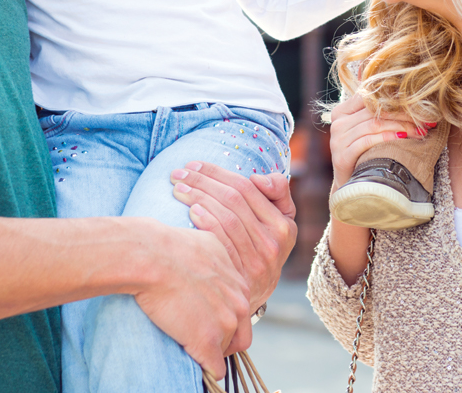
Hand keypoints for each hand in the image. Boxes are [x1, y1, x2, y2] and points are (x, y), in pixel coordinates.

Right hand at [132, 220, 250, 376]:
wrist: (153, 257)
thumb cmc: (170, 246)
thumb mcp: (208, 246)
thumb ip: (218, 263)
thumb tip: (209, 268)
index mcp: (239, 283)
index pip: (240, 313)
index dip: (223, 319)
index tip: (205, 319)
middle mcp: (238, 304)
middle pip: (239, 335)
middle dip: (222, 340)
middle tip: (198, 337)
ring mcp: (224, 324)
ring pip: (224, 351)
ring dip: (208, 351)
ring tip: (186, 343)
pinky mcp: (207, 342)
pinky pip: (215, 369)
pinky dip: (205, 370)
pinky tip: (191, 361)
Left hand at [170, 161, 296, 326]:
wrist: (250, 297)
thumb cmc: (259, 249)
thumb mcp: (278, 223)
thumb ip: (276, 194)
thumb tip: (257, 178)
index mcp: (284, 224)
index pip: (247, 187)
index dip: (218, 173)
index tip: (195, 165)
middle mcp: (274, 242)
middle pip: (234, 199)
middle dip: (203, 180)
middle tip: (177, 173)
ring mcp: (258, 260)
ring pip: (226, 217)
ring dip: (198, 197)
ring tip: (177, 187)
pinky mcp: (241, 276)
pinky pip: (221, 241)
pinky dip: (206, 222)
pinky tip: (190, 210)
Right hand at [327, 93, 423, 186]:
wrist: (352, 187)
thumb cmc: (364, 155)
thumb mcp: (366, 130)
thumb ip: (377, 114)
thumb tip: (409, 99)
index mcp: (342, 111)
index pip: (369, 96)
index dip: (395, 100)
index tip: (417, 106)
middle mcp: (337, 123)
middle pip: (375, 111)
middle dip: (403, 115)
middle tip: (424, 120)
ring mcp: (338, 140)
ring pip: (373, 125)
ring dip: (400, 126)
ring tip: (419, 131)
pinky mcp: (342, 156)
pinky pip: (368, 141)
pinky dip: (387, 138)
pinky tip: (403, 138)